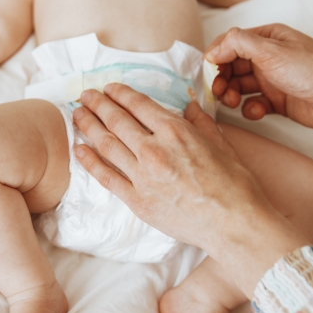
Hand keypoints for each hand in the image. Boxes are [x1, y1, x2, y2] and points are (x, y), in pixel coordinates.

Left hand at [72, 84, 307, 294]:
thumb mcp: (220, 143)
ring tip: (78, 114)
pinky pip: (106, 177)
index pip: (138, 105)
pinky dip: (90, 161)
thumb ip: (200, 122)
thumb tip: (189, 106)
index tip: (109, 88)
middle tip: (85, 95)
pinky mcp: (137, 201)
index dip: (120, 93)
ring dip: (89, 126)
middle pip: (117, 120)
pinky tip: (80, 149)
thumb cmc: (234, 184)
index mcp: (175, 132)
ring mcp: (143, 176)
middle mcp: (154, 150)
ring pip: (106, 144)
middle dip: (98, 104)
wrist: (234, 224)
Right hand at [206, 23, 312, 130]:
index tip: (207, 73)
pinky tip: (257, 111)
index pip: (230, 43)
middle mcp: (268, 57)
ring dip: (231, 94)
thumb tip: (212, 51)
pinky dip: (249, 109)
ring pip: (239, 86)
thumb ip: (237, 43)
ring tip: (233, 102)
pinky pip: (252, 104)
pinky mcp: (277, 101)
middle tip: (217, 91)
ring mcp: (272, 80)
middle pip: (231, 66)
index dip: (215, 58)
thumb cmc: (312, 71)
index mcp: (267, 38)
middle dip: (221, 78)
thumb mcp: (270, 50)